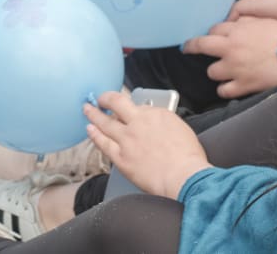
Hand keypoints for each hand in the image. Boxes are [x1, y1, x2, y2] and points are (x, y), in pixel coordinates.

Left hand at [84, 91, 210, 198]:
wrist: (184, 177)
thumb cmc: (188, 158)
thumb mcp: (181, 129)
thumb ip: (164, 124)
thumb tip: (157, 125)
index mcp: (156, 114)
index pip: (138, 105)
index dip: (132, 108)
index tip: (128, 110)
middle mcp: (138, 122)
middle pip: (116, 103)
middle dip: (105, 98)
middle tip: (100, 98)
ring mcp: (127, 139)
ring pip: (104, 121)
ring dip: (93, 113)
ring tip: (87, 109)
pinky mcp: (120, 157)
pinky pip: (102, 143)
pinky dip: (94, 135)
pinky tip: (90, 130)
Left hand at [183, 17, 276, 98]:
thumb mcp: (263, 20)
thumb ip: (245, 21)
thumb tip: (234, 20)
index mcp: (237, 30)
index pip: (214, 29)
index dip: (211, 33)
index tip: (207, 37)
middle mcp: (231, 48)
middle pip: (201, 46)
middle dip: (191, 47)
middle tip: (187, 49)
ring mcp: (235, 68)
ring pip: (211, 71)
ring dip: (216, 71)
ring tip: (224, 71)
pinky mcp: (243, 84)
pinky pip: (223, 90)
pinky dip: (225, 89)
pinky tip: (228, 87)